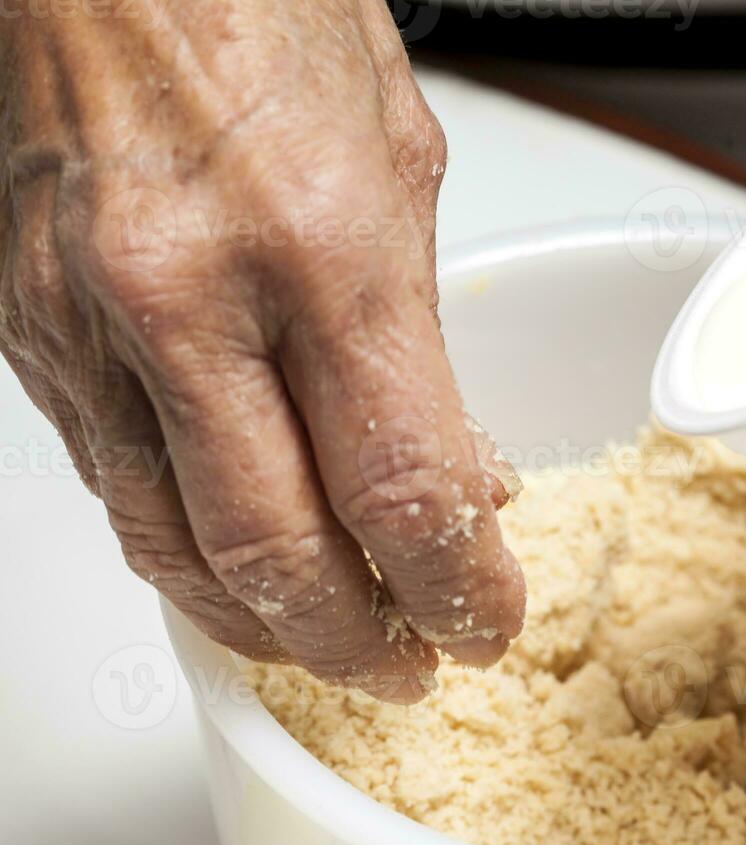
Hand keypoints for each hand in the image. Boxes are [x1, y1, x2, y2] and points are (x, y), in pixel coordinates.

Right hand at [0, 0, 524, 701]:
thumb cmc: (257, 15)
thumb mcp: (400, 169)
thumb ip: (425, 344)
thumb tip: (458, 474)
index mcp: (318, 247)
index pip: (402, 490)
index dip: (460, 588)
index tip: (489, 620)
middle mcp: (187, 298)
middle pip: (279, 557)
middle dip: (359, 644)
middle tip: (415, 667)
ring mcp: (88, 324)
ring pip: (173, 550)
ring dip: (266, 625)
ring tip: (335, 644)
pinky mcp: (27, 336)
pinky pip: (111, 489)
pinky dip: (187, 554)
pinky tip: (243, 568)